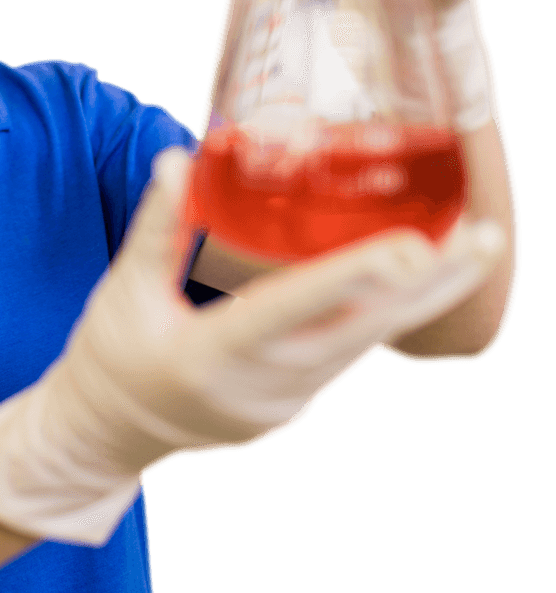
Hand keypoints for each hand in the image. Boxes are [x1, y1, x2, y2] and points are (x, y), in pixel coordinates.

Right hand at [0, 147, 505, 545]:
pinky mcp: (290, 409)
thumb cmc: (113, 355)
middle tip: (485, 238)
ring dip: (420, 302)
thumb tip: (178, 160)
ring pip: (364, 347)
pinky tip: (411, 289)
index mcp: (214, 353)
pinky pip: (346, 360)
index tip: (413, 244)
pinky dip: (382, 321)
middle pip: (362, 332)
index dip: (355, 275)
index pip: (295, 306)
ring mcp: (282, 405)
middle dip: (430, 285)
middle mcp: (262, 385)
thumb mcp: (124, 290)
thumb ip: (157, 227)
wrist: (107, 432)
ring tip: (467, 255)